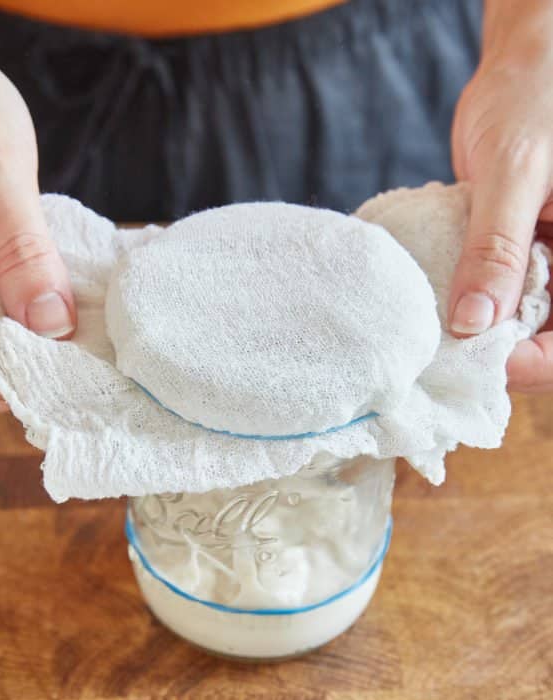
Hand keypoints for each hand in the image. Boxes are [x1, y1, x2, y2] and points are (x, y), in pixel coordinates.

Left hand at [449, 3, 552, 391]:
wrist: (524, 64)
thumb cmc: (537, 97)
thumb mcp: (517, 171)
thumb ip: (497, 247)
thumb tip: (473, 323)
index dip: (530, 363)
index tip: (476, 358)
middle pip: (540, 340)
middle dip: (495, 354)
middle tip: (443, 354)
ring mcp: (544, 261)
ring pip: (511, 322)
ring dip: (472, 331)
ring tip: (431, 332)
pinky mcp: (512, 250)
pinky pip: (490, 290)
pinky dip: (461, 298)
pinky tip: (432, 300)